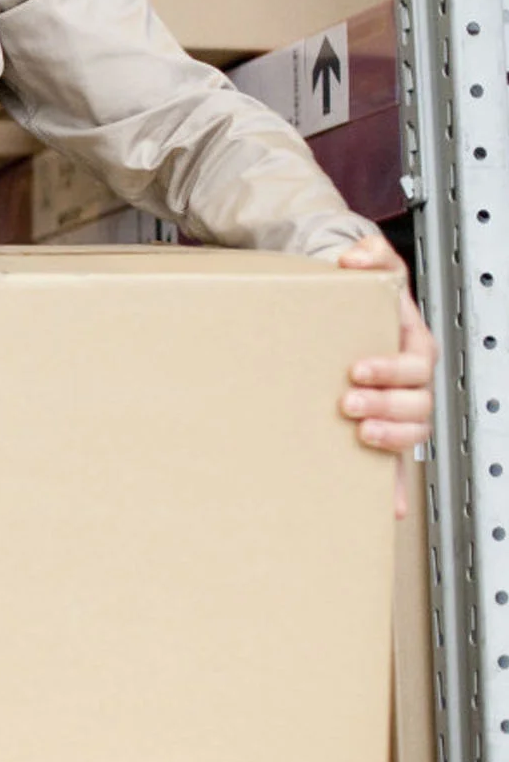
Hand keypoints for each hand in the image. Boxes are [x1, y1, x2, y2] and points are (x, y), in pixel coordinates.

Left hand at [337, 234, 438, 518]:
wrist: (347, 316)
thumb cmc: (361, 299)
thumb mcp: (369, 269)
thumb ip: (370, 255)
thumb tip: (357, 259)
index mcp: (414, 347)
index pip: (414, 363)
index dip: (389, 369)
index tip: (356, 369)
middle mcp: (412, 382)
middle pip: (415, 402)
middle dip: (385, 405)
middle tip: (348, 403)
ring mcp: (400, 410)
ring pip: (411, 434)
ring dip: (390, 440)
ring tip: (359, 434)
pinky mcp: (383, 432)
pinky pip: (396, 466)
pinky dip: (393, 488)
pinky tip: (387, 507)